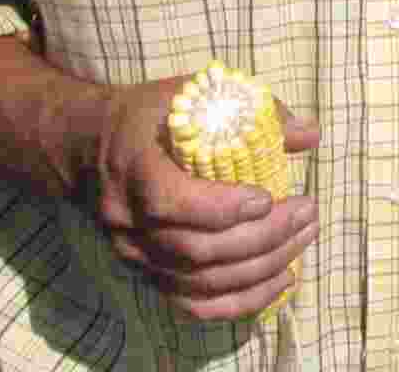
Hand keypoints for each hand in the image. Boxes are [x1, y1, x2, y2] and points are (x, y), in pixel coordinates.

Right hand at [89, 74, 320, 321]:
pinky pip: (194, 304)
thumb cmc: (148, 115)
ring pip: (200, 282)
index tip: (267, 196)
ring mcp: (134, 254)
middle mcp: (127, 219)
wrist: (89, 146)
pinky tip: (279, 280)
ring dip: (261, 268)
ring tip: (302, 239)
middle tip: (305, 213)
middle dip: (261, 237)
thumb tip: (309, 133)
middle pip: (196, 249)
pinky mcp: (146, 274)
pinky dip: (241, 301)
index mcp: (133, 165)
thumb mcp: (190, 94)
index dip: (222, 208)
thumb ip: (249, 111)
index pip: (171, 201)